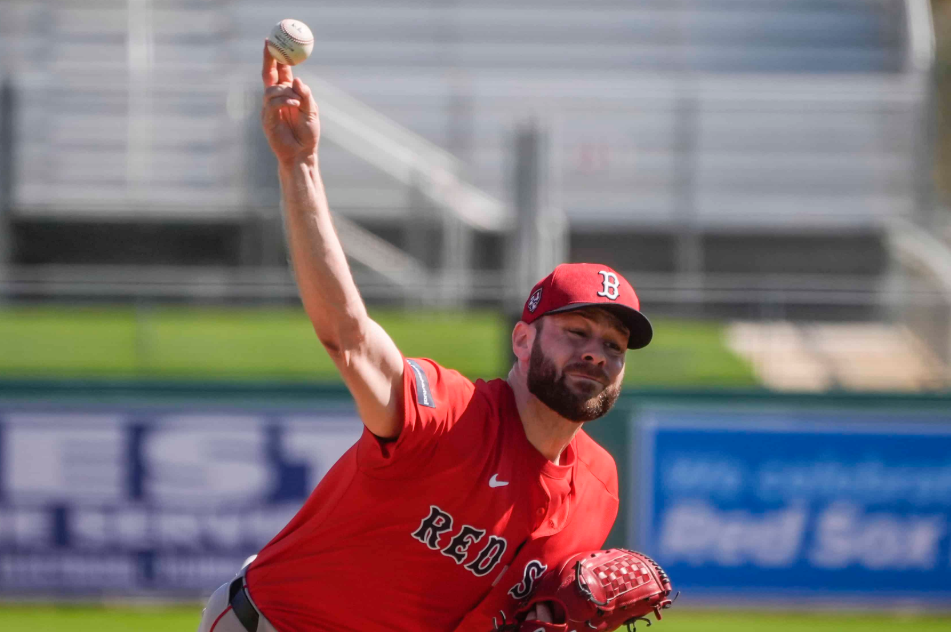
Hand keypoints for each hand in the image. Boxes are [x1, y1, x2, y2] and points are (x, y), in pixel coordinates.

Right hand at [260, 40, 318, 164]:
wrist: (303, 154)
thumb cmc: (308, 134)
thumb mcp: (311, 111)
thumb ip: (305, 95)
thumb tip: (296, 79)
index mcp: (287, 94)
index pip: (279, 71)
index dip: (275, 56)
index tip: (273, 41)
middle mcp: (275, 99)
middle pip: (268, 75)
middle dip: (268, 59)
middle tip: (270, 45)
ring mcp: (269, 109)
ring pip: (271, 90)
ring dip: (285, 91)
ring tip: (298, 101)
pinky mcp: (267, 120)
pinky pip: (272, 104)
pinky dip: (284, 101)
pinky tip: (295, 104)